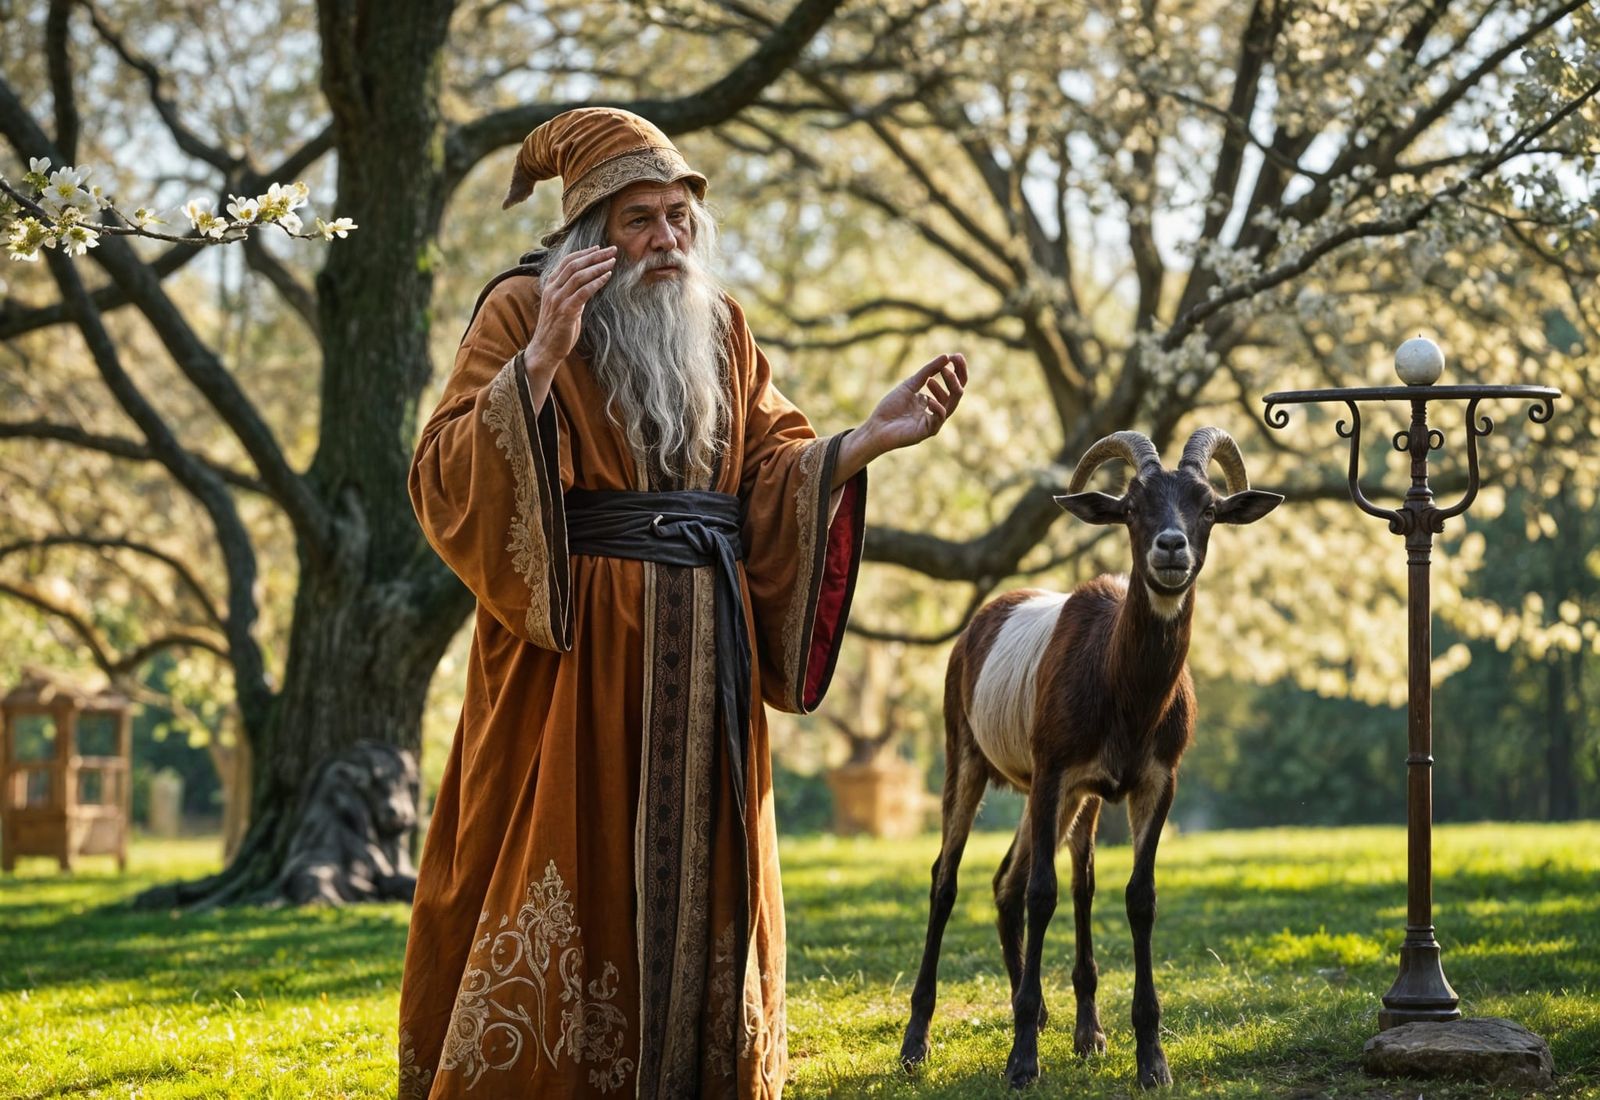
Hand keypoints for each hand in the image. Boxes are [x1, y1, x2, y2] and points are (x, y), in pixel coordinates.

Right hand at [525, 245, 616, 369]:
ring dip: (598, 266)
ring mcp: (558, 299)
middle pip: (574, 265)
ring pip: (579, 276)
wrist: (545, 349)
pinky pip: (583, 292)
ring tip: (612, 261)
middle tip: (612, 250)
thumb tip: (589, 284)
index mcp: (551, 285)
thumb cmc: (557, 328)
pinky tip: (607, 277)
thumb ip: (573, 293)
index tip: (599, 248)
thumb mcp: (564, 305)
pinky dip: (596, 282)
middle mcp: (552, 289)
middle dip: (595, 255)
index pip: (567, 261)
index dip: (584, 253)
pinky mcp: (565, 311)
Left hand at [832, 353, 967, 487]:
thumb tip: (946, 357)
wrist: (876, 427)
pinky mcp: (927, 432)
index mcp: (933, 401)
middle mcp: (936, 411)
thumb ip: (927, 372)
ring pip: (951, 405)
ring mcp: (933, 422)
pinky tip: (928, 398)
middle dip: (958, 376)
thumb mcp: (910, 385)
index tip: (956, 356)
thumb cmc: (890, 408)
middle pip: (956, 394)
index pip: (952, 386)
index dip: (957, 371)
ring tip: (944, 371)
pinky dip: (937, 407)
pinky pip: (939, 419)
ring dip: (951, 386)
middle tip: (955, 360)